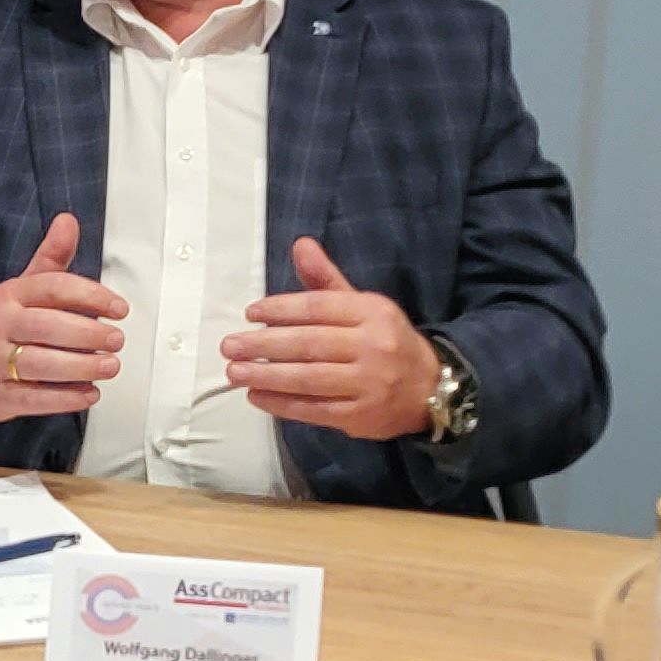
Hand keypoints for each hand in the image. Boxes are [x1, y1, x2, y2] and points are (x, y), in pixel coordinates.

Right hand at [0, 212, 126, 426]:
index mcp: (8, 296)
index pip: (52, 288)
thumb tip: (69, 222)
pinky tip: (88, 393)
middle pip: (48, 327)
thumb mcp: (19, 289)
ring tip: (109, 366)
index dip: (90, 296)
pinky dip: (66, 398)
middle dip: (88, 334)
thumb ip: (50, 259)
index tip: (118, 308)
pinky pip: (34, 398)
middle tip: (116, 340)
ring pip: (42, 364)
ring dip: (82, 367)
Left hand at [221, 238, 440, 440]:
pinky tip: (257, 396)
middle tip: (229, 346)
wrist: (431, 388)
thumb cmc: (384, 341)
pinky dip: (282, 404)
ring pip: (309, 379)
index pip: (319, 307)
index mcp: (373, 312)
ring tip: (235, 372)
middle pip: (309, 344)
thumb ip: (326, 280)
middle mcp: (373, 346)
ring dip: (266, 375)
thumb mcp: (362, 305)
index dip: (281, 308)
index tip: (250, 313)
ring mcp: (368, 384)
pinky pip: (314, 409)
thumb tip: (300, 245)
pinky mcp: (361, 416)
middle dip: (264, 345)